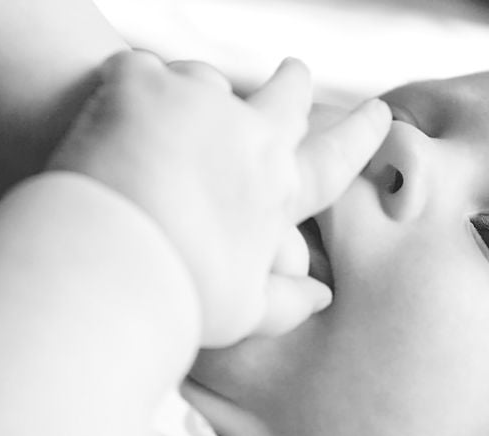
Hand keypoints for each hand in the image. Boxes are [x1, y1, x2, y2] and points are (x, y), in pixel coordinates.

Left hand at [48, 51, 389, 346]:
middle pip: (282, 96)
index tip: (379, 114)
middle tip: (296, 73)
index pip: (330, 160)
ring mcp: (196, 101)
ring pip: (205, 80)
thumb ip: (288, 302)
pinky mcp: (140, 83)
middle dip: (292, 86)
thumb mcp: (245, 312)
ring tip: (166, 117)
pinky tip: (111, 114)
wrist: (109, 268)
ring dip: (193, 96)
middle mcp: (249, 134)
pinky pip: (138, 70)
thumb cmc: (182, 299)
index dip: (357, 136)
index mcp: (278, 188)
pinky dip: (127, 91)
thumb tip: (322, 297)